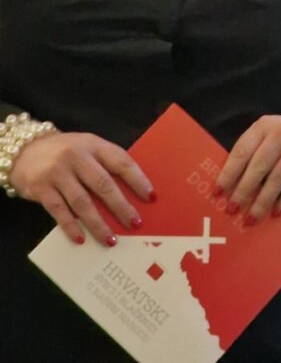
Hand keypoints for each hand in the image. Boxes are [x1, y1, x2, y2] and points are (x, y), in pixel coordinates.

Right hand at [10, 132, 153, 246]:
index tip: (150, 197)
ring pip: (82, 202)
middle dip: (121, 206)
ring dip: (98, 223)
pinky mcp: (41, 189)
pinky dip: (71, 227)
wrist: (25, 150)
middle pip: (103, 184)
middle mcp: (77, 157)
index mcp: (94, 145)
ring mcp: (58, 173)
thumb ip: (105, 163)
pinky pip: (59, 212)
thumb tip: (131, 190)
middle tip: (135, 223)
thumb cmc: (66, 151)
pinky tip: (81, 239)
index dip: (138, 179)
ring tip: (111, 239)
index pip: (121, 161)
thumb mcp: (87, 147)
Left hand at [215, 116, 280, 223]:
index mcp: (264, 126)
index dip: (228, 173)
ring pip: (277, 178)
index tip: (217, 193)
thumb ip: (250, 156)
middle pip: (259, 165)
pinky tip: (276, 213)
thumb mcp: (266, 140)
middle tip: (232, 210)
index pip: (242, 151)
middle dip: (243, 191)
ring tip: (251, 218)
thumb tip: (225, 188)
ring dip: (262, 202)